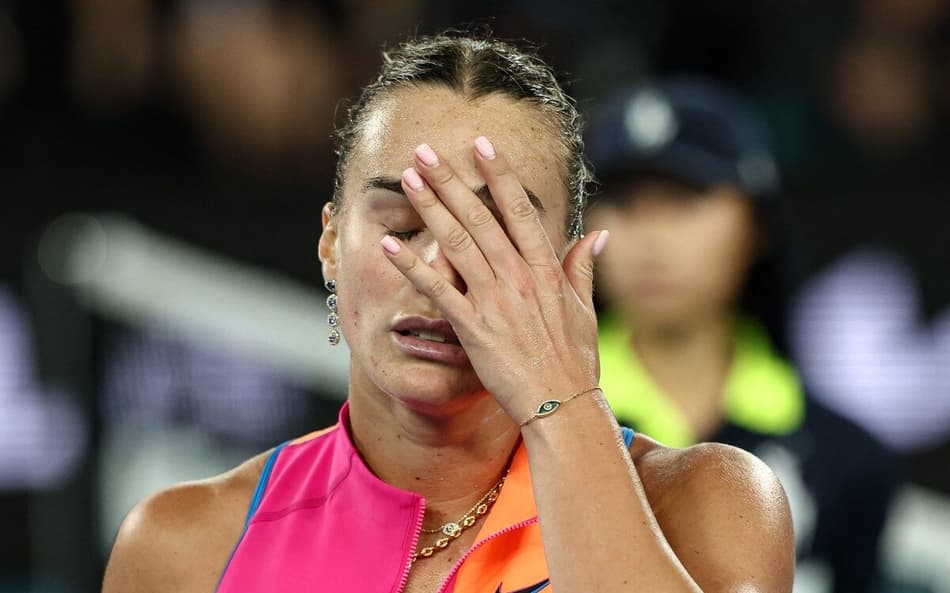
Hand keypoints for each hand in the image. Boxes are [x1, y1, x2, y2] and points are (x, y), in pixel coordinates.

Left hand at [379, 137, 608, 423]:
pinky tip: (390, 246)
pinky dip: (413, 267)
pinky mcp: (473, 329)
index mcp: (545, 269)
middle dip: (451, 181)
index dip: (500, 174)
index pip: (521, 210)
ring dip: (430, 208)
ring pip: (457, 243)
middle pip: (480, 218)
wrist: (562, 405)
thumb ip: (582, 267)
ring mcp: (495, 301)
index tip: (482, 144)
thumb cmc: (574, 360)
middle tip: (425, 151)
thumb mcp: (584, 309)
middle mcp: (519, 278)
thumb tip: (599, 234)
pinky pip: (438, 291)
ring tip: (407, 178)